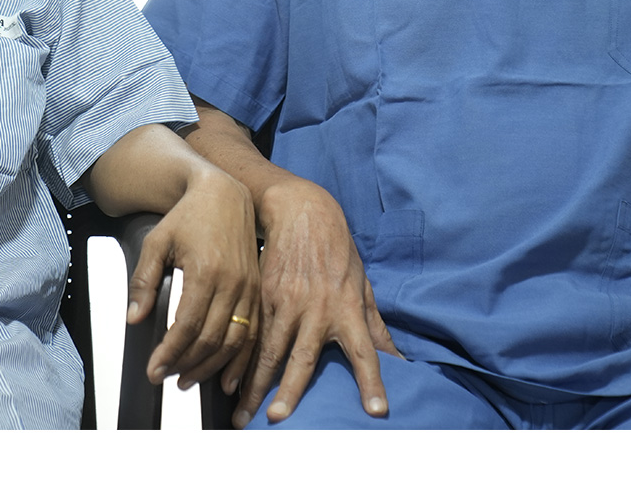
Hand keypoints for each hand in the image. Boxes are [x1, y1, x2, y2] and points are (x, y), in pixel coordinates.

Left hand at [128, 168, 260, 388]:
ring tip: (188, 380)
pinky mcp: (258, 290)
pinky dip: (241, 360)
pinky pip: (253, 333)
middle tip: (166, 378)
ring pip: (234, 342)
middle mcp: (232, 283)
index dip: (169, 353)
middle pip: (210, 339)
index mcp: (206, 271)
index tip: (154, 370)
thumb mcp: (157, 242)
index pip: (186, 326)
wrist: (224, 193)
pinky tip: (228, 377)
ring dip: (212, 367)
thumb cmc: (188, 215)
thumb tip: (133, 318)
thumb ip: (143, 281)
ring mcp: (250, 288)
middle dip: (186, 365)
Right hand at [230, 176, 400, 428]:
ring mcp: (286, 302)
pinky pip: (252, 334)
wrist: (301, 211)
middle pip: (302, 358)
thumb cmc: (337, 250)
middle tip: (278, 419)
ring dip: (255, 384)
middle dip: (290, 390)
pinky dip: (241, 361)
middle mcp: (316, 308)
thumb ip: (375, 325)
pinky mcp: (264, 295)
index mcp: (347, 308)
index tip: (376, 410)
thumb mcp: (361, 284)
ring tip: (244, 415)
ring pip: (268, 350)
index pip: (364, 351)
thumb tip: (399, 358)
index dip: (371, 381)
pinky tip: (231, 383)